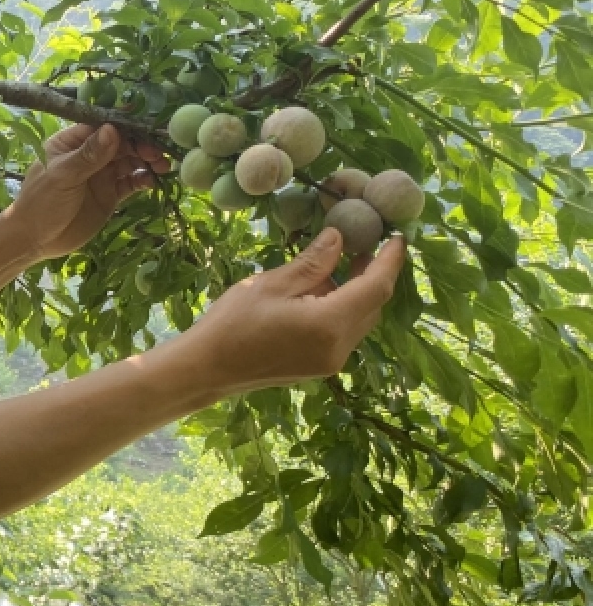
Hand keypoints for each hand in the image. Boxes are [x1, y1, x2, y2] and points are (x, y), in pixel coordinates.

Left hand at [0, 123, 167, 260]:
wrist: (35, 240)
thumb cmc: (41, 202)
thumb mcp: (63, 176)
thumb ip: (88, 155)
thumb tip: (112, 129)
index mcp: (71, 142)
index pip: (102, 126)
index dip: (125, 125)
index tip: (147, 127)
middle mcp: (89, 154)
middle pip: (121, 142)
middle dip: (141, 145)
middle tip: (157, 153)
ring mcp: (100, 174)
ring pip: (130, 161)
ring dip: (147, 161)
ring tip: (162, 166)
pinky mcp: (110, 194)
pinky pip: (131, 182)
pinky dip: (144, 180)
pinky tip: (153, 181)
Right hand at [182, 228, 406, 394]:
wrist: (206, 369)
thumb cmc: (232, 323)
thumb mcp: (271, 284)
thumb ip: (312, 263)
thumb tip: (339, 237)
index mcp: (329, 323)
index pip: (375, 287)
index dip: (390, 260)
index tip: (398, 236)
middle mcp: (338, 347)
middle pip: (372, 305)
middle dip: (372, 274)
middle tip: (362, 243)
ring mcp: (330, 361)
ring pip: (359, 320)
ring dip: (354, 292)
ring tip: (334, 266)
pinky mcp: (319, 367)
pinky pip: (343, 333)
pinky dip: (340, 309)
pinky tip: (317, 294)